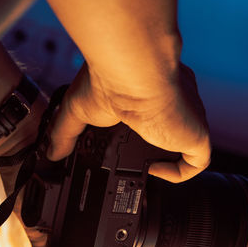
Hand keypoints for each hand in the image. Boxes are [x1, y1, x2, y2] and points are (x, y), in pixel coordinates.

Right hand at [46, 62, 210, 182]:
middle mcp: (175, 101)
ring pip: (186, 145)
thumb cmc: (108, 78)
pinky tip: (155, 171)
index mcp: (151, 89)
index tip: (124, 149)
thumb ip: (63, 132)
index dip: (144, 133)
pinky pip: (197, 162)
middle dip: (156, 149)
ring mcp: (187, 118)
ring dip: (167, 159)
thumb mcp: (76, 109)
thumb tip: (50, 154)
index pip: (155, 113)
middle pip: (172, 131)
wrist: (132, 73)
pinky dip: (178, 173)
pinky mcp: (196, 133)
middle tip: (132, 163)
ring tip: (143, 169)